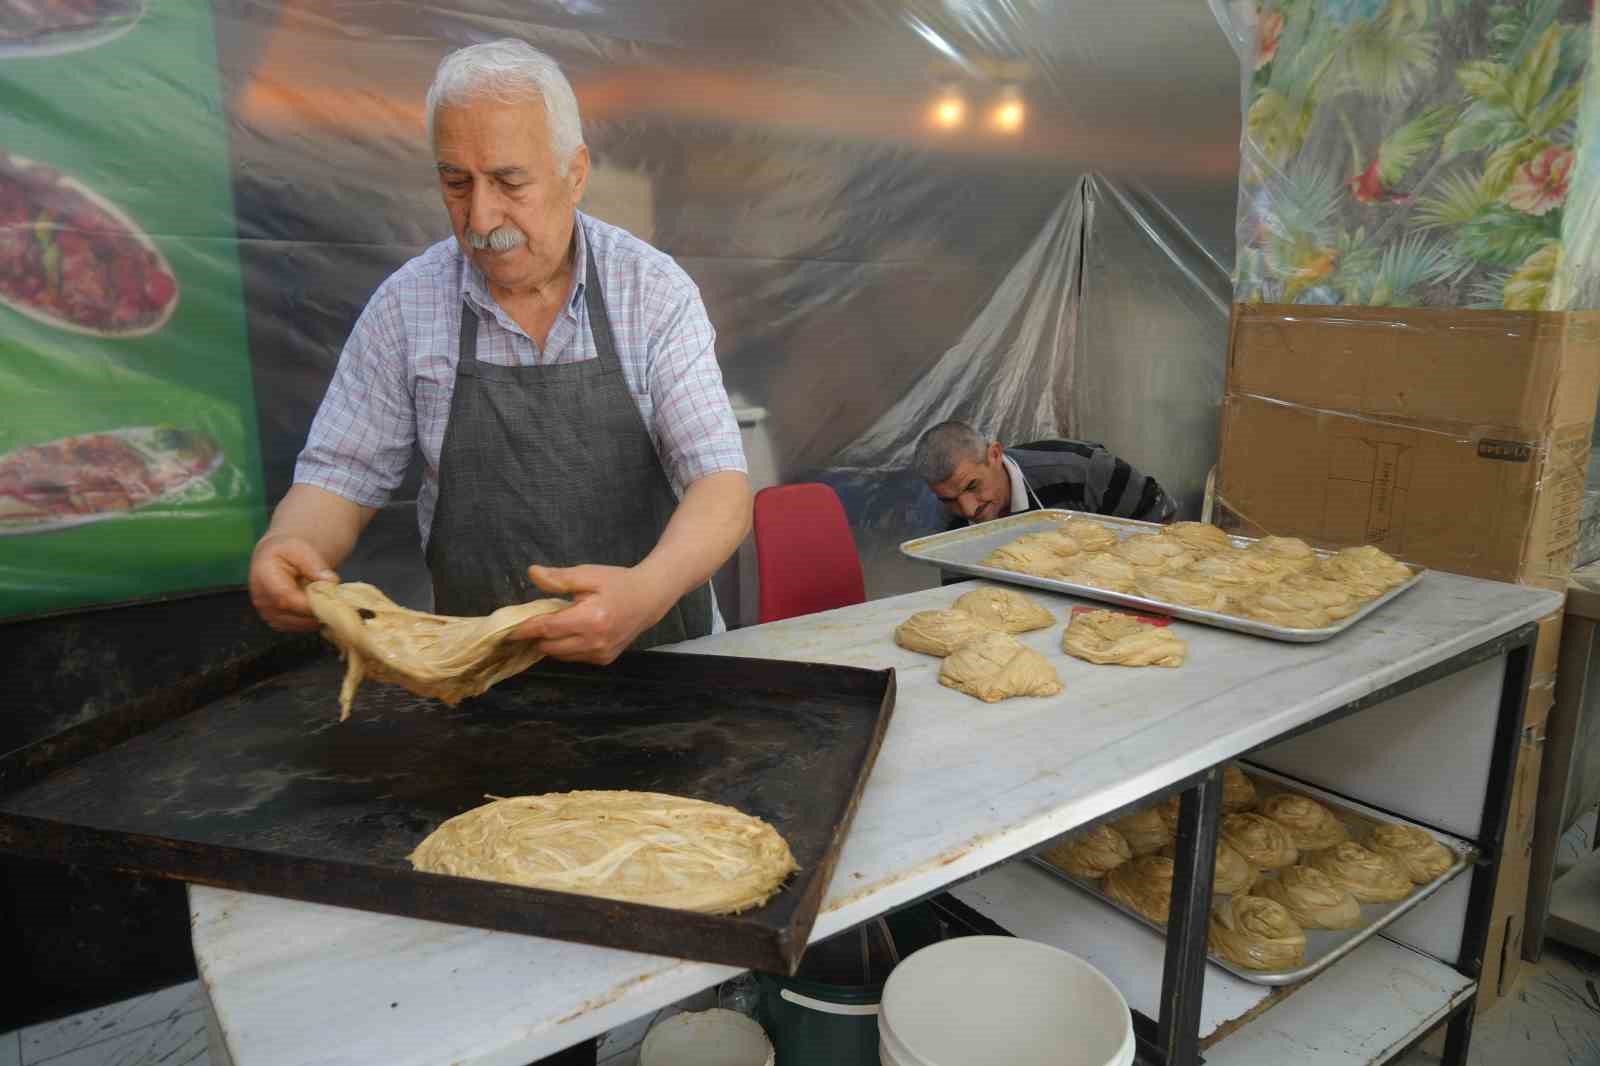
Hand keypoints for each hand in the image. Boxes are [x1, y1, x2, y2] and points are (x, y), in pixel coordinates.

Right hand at [249, 534, 338, 631]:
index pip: (287, 597)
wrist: (276, 559)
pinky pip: (297, 627)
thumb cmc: (288, 551)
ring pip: (297, 624)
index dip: (311, 602)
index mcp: (263, 576)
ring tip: (330, 603)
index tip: (332, 598)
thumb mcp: (301, 549)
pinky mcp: (276, 621)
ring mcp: (267, 613)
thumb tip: (331, 581)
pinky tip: (321, 609)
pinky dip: (312, 621)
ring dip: (316, 616)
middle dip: (318, 609)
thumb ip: (315, 564)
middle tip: (339, 602)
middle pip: (293, 614)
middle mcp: (261, 598)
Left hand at [512, 563, 674, 664]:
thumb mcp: (588, 575)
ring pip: (560, 655)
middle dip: (537, 636)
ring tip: (554, 624)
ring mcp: (600, 654)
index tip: (508, 629)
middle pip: (550, 646)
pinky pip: (575, 657)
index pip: (547, 628)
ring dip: (551, 643)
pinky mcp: (604, 660)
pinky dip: (567, 647)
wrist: (649, 599)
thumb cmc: (617, 583)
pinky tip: (571, 631)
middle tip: (533, 621)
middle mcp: (595, 642)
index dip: (525, 629)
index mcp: (590, 619)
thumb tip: (532, 573)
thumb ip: (559, 578)